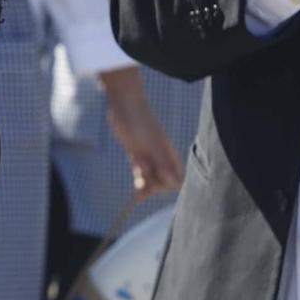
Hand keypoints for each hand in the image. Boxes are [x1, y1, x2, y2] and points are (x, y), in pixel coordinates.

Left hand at [99, 67, 183, 200]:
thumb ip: (161, 162)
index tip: (155, 184)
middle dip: (156, 187)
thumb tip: (173, 183)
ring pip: (152, 177)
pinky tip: (136, 192)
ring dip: (147, 187)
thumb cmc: (138, 120)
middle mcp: (161, 156)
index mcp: (169, 153)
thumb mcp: (148, 143)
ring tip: (137, 196)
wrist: (123, 102)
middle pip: (164, 180)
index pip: (177, 178)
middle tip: (142, 188)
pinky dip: (140, 181)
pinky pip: (142, 171)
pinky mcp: (136, 152)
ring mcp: (148, 154)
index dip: (168, 185)